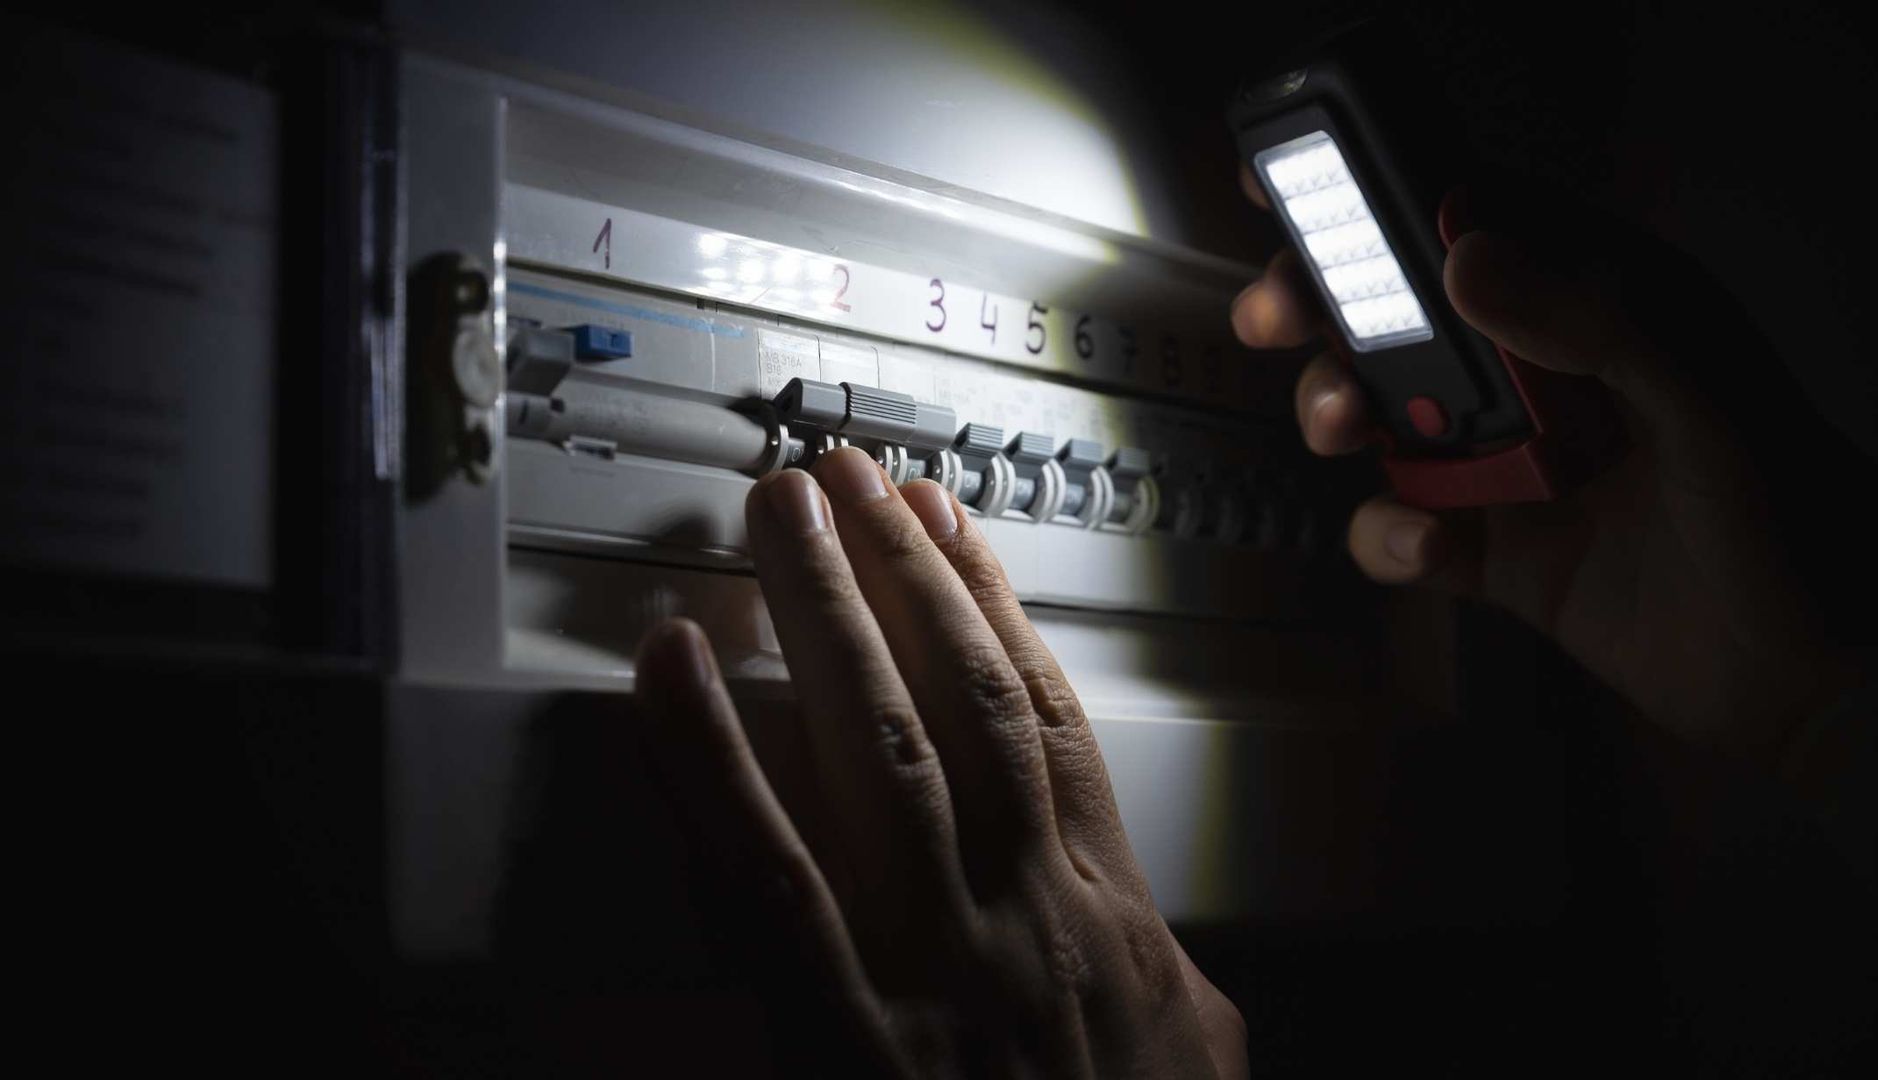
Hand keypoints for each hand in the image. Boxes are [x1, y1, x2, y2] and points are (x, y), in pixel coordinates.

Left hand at [634, 448, 1247, 1077]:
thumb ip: (1176, 993)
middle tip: (848, 477)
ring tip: (785, 515)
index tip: (953, 530)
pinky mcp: (840, 1039)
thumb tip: (1167, 954)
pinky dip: (710, 760)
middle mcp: (1023, 913)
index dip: (995, 606)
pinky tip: (673, 671)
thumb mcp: (1200, 1069)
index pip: (1044, 719)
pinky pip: (762, 873)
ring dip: (827, 613)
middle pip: (959, 697)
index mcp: (1104, 918)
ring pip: (878, 743)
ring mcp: (933, 965)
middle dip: (902, 572)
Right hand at [1232, 173, 1869, 763]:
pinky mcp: (1497, 552)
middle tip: (1279, 317)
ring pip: (1385, 415)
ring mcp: (1514, 464)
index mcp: (1605, 306)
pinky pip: (1405, 529)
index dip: (1386, 203)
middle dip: (1327, 308)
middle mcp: (1548, 374)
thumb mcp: (1711, 398)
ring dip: (1339, 412)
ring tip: (1341, 427)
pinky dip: (1391, 536)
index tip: (1303, 198)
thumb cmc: (1800, 524)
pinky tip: (1426, 545)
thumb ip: (1599, 317)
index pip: (1481, 224)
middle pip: (1403, 315)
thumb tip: (1467, 258)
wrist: (1819, 684)